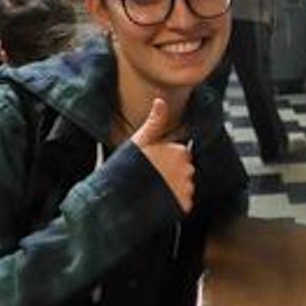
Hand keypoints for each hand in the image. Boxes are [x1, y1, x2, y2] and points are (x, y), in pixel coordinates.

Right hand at [132, 97, 193, 212]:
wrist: (118, 198)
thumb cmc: (126, 168)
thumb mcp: (140, 140)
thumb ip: (155, 121)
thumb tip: (161, 100)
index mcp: (179, 151)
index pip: (181, 154)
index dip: (167, 159)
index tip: (153, 164)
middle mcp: (187, 169)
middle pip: (185, 170)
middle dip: (172, 173)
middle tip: (151, 178)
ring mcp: (186, 188)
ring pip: (185, 187)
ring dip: (173, 189)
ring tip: (152, 191)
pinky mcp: (184, 205)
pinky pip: (184, 203)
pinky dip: (174, 203)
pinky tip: (158, 202)